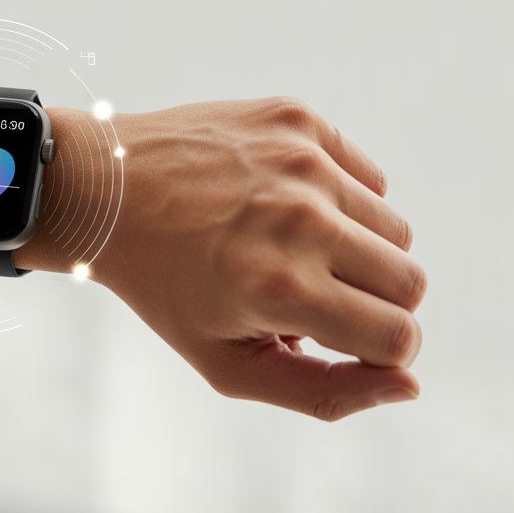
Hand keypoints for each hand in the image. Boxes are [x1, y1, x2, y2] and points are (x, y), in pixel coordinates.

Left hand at [29, 98, 425, 420]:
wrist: (104, 191)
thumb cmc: (164, 286)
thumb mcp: (225, 363)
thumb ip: (321, 392)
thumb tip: (409, 386)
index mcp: (281, 290)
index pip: (398, 336)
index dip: (378, 350)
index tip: (337, 338)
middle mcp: (300, 221)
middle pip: (409, 283)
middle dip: (371, 302)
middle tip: (311, 295)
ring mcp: (301, 163)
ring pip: (394, 229)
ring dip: (356, 250)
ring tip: (290, 249)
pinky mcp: (297, 120)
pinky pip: (367, 177)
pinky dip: (340, 200)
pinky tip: (283, 204)